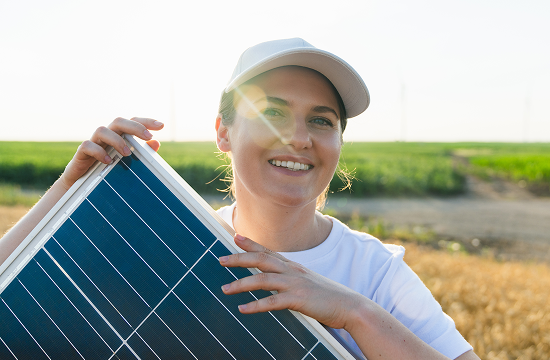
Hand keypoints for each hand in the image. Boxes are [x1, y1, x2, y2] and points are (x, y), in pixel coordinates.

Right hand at [60, 117, 163, 189]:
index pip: (132, 122)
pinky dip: (99, 152)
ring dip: (117, 140)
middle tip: (148, 137)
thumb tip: (156, 143)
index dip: (146, 122)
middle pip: (118, 122)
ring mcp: (93, 142)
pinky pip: (88, 145)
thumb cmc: (106, 169)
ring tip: (127, 153)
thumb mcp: (125, 162)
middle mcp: (106, 135)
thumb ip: (140, 153)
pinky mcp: (81, 152)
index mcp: (118, 135)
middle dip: (135, 127)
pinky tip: (108, 161)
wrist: (81, 184)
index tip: (161, 126)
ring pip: (102, 130)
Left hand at [219, 234, 364, 329]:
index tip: (235, 236)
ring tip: (224, 289)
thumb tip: (278, 283)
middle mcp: (292, 271)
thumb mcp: (308, 282)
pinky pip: (271, 302)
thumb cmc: (329, 297)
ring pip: (262, 279)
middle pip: (261, 259)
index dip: (251, 243)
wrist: (350, 306)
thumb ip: (292, 280)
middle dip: (239, 258)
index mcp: (293, 266)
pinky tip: (242, 309)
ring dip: (241, 284)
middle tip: (220, 259)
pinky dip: (255, 305)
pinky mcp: (298, 300)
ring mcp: (295, 284)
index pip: (268, 251)